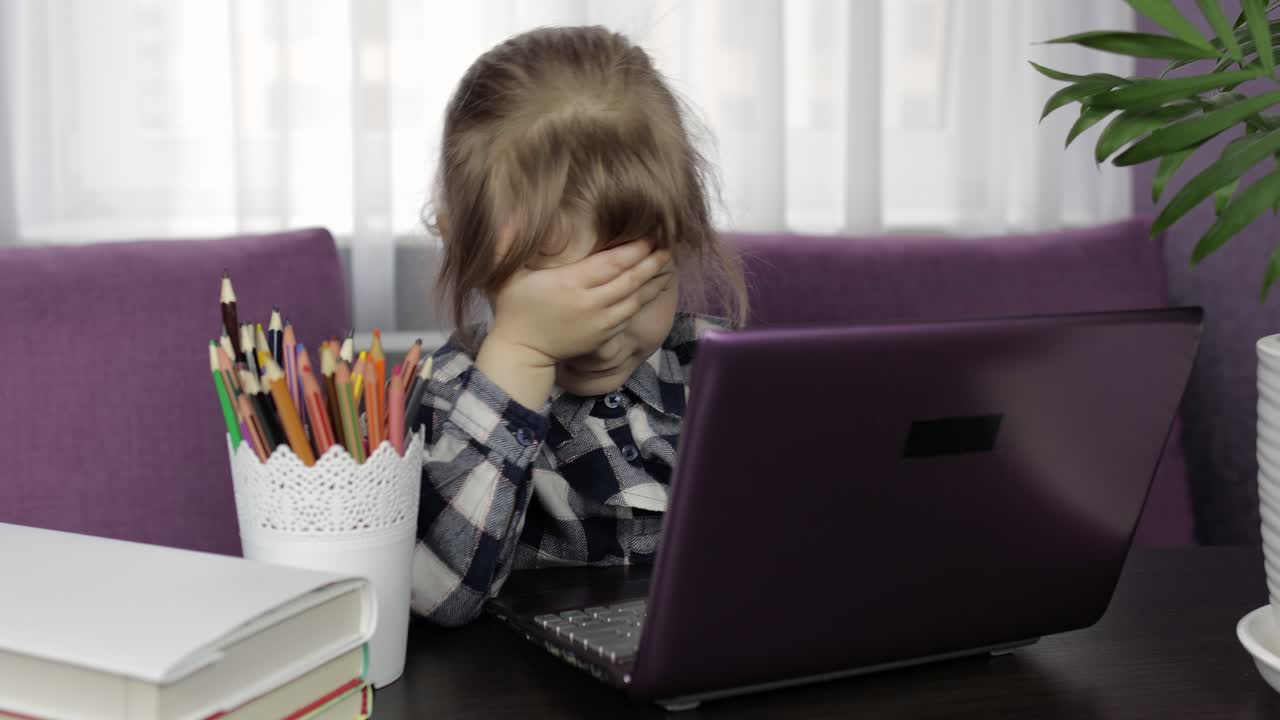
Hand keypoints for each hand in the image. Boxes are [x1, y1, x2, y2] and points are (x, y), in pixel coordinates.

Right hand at [486, 236, 673, 368]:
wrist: (522, 352)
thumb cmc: (514, 308)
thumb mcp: (506, 275)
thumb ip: (509, 244)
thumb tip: (512, 214)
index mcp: (571, 283)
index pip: (611, 264)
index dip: (634, 250)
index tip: (650, 235)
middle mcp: (591, 302)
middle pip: (630, 279)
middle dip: (651, 262)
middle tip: (668, 245)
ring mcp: (600, 322)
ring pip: (635, 298)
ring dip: (654, 280)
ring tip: (669, 264)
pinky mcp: (605, 335)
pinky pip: (630, 314)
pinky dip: (646, 299)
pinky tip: (655, 287)